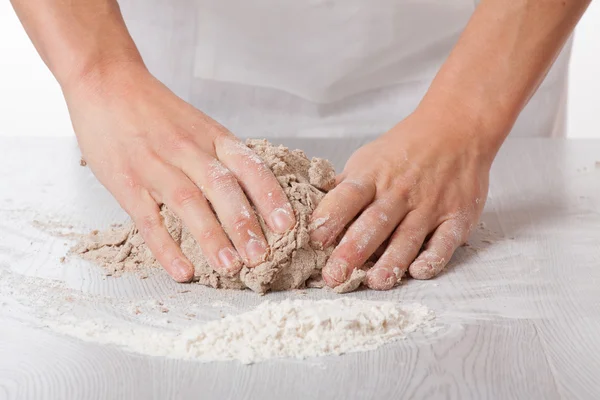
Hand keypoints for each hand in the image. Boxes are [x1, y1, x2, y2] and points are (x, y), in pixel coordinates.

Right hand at [65, 63, 294, 281]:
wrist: (106, 82)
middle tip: (261, 256)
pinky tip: (183, 271)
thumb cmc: (157, 110)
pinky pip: (148, 219)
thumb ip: (223, 155)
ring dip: (212, 237)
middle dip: (244, 224)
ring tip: (230, 266)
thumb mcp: (199, 123)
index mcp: (212, 136)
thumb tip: (256, 193)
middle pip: (222, 188)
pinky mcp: (126, 182)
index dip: (269, 196)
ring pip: (189, 203)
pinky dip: (166, 247)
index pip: (249, 166)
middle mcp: (188, 150)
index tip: (286, 224)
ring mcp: (155, 166)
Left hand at [310, 107, 492, 289]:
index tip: (314, 239)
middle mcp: (400, 191)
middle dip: (353, 250)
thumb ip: (345, 187)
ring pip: (408, 237)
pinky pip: (444, 241)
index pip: (349, 196)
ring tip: (374, 282)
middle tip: (335, 276)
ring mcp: (431, 205)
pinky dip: (433, 257)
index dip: (331, 217)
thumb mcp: (369, 158)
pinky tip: (418, 271)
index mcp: (373, 175)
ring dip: (391, 261)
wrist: (457, 129)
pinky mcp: (457, 217)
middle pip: (375, 222)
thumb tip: (312, 209)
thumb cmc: (405, 149)